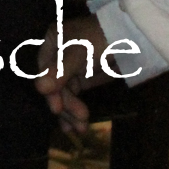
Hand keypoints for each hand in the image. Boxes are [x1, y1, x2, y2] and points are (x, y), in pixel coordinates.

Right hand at [34, 13, 107, 136]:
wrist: (130, 38)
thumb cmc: (100, 38)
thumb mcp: (79, 52)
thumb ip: (60, 70)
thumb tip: (38, 88)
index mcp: (52, 41)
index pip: (45, 69)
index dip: (50, 90)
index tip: (57, 109)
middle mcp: (58, 54)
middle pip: (55, 84)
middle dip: (66, 105)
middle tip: (80, 122)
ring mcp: (71, 67)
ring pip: (64, 93)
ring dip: (70, 112)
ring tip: (81, 129)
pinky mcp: (83, 78)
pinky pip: (73, 96)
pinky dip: (74, 110)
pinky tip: (76, 125)